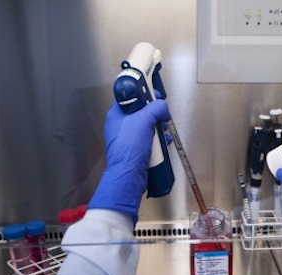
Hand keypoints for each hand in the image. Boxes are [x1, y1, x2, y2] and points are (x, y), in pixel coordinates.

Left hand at [89, 98, 171, 223]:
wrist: (128, 174)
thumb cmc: (131, 146)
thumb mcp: (144, 121)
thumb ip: (155, 108)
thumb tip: (162, 106)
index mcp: (117, 114)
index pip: (131, 96)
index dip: (144, 93)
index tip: (156, 94)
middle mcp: (121, 124)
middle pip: (141, 110)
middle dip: (155, 112)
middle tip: (163, 115)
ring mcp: (128, 138)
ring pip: (146, 125)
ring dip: (158, 126)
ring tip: (164, 130)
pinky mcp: (136, 149)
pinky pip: (149, 138)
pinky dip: (157, 138)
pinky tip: (164, 141)